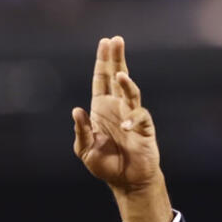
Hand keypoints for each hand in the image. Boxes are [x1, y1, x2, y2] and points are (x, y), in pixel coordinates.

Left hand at [71, 36, 170, 221]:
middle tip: (116, 40)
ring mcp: (132, 116)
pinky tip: (125, 128)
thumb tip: (77, 110)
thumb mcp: (85, 150)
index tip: (105, 42)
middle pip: (117, 77)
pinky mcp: (144, 128)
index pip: (101, 79)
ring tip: (119, 74)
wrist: (126, 181)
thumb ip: (80, 131)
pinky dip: (132, 121)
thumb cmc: (106, 164)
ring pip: (130, 93)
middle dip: (116, 59)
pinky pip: (139, 119)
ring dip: (125, 84)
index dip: (103, 62)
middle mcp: (117, 107)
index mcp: (101, 108)